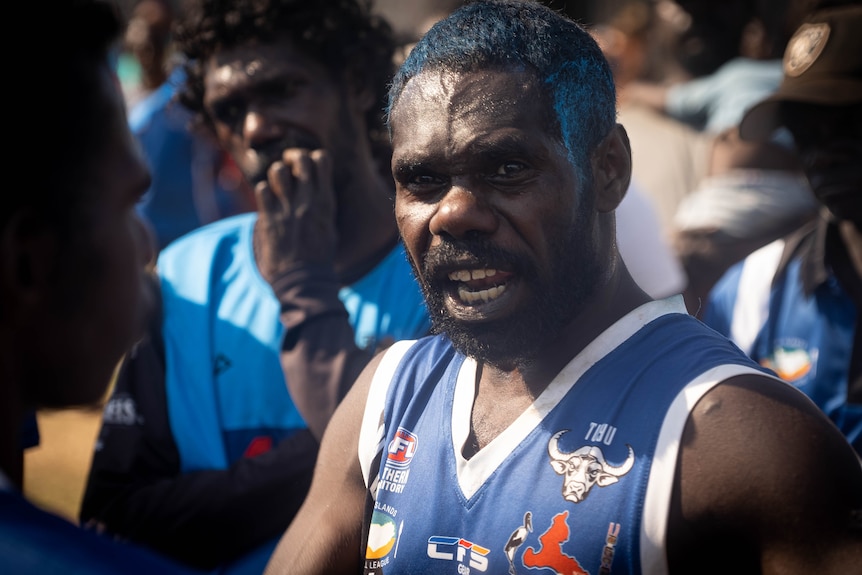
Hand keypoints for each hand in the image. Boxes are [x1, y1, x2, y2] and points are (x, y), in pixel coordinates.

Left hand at [255, 149, 336, 282]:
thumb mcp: (330, 228)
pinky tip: (268, 202)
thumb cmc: (319, 257)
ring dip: (277, 174)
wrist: (304, 280)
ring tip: (278, 185)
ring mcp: (287, 209)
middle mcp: (307, 201)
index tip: (309, 166)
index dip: (313, 157)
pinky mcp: (269, 218)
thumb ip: (323, 207)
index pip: (322, 160)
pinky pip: (262, 190)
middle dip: (293, 158)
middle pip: (300, 159)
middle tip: (290, 168)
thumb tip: (318, 190)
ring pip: (278, 170)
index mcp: (326, 202)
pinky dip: (264, 192)